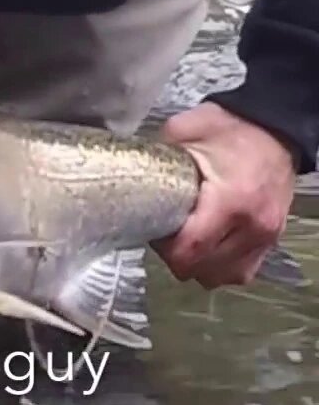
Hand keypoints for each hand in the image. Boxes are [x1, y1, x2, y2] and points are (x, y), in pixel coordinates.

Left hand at [153, 101, 295, 288]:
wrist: (275, 128)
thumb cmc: (230, 129)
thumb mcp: (184, 130)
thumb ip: (156, 156)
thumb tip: (128, 173)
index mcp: (231, 200)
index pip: (190, 250)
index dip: (164, 249)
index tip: (152, 231)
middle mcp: (252, 226)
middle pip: (203, 268)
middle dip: (176, 257)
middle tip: (165, 232)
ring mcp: (266, 236)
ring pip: (222, 276)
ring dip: (199, 265)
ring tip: (185, 241)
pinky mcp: (271, 240)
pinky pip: (242, 271)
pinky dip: (220, 266)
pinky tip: (207, 248)